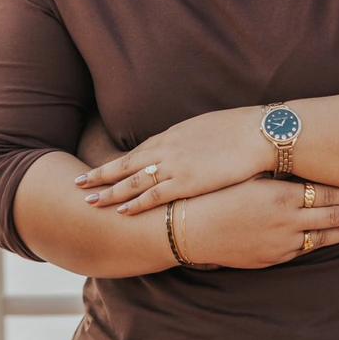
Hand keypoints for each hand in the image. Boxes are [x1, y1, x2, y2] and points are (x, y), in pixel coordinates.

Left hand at [77, 106, 287, 211]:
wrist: (259, 133)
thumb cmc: (242, 130)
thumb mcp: (210, 129)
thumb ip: (193, 141)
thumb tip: (191, 149)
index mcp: (174, 134)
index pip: (139, 151)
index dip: (119, 162)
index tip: (102, 168)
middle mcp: (168, 147)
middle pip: (126, 163)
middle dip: (101, 174)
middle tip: (79, 182)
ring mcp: (175, 164)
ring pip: (133, 180)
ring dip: (109, 191)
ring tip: (89, 199)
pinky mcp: (187, 181)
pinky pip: (154, 194)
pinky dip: (135, 202)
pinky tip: (120, 210)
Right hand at [182, 179, 338, 268]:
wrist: (189, 228)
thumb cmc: (217, 193)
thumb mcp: (250, 174)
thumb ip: (278, 171)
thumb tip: (301, 157)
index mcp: (282, 196)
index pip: (327, 193)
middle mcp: (286, 222)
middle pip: (332, 217)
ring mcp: (280, 244)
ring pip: (322, 238)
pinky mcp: (271, 259)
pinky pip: (302, 250)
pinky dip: (321, 243)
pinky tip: (332, 238)